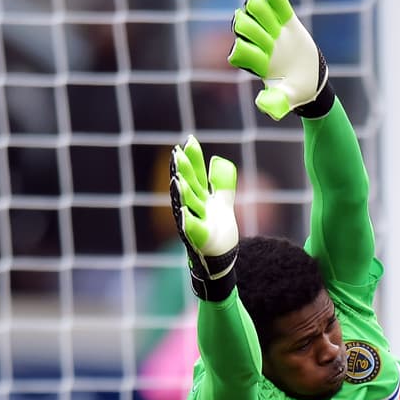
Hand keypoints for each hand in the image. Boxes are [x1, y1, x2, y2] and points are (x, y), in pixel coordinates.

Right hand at [169, 135, 238, 300]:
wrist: (219, 259)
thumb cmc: (217, 231)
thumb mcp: (222, 203)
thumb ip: (221, 183)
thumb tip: (218, 160)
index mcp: (199, 197)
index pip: (194, 173)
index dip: (192, 158)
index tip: (189, 140)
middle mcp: (193, 208)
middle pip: (187, 186)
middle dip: (182, 170)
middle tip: (177, 153)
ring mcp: (195, 223)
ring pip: (187, 205)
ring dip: (181, 192)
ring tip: (178, 179)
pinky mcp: (200, 239)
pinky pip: (192, 230)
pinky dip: (187, 222)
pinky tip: (183, 214)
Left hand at [228, 0, 330, 120]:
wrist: (312, 81)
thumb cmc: (296, 92)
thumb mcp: (287, 99)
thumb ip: (276, 102)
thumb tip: (263, 106)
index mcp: (258, 62)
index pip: (242, 53)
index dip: (242, 50)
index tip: (244, 51)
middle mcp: (261, 44)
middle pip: (246, 29)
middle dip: (247, 26)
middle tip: (250, 25)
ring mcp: (274, 31)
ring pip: (259, 13)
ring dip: (257, 7)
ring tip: (258, 0)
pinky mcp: (288, 22)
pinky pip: (280, 6)